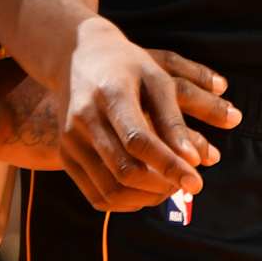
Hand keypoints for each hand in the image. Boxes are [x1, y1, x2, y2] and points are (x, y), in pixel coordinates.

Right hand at [59, 18, 240, 211]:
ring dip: (146, 198)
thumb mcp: (156, 79)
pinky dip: (126, 203)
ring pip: (110, 190)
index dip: (169, 166)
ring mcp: (70, 140)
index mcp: (110, 94)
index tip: (196, 183)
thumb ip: (173, 119)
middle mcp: (84, 119)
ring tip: (169, 188)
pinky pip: (96, 196)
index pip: (139, 140)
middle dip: (161, 186)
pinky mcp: (65, 155)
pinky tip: (146, 192)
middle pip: (125, 170)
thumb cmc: (128, 67)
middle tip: (186, 184)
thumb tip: (193, 161)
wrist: (77, 57)